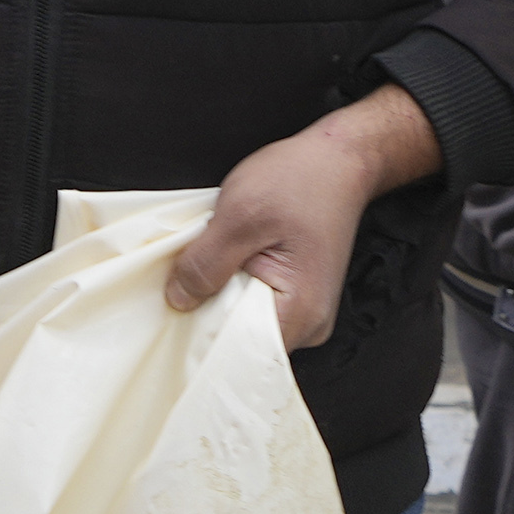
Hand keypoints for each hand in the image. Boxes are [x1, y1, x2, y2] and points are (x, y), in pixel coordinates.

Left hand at [168, 85, 440, 351]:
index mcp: (300, 313)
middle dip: (208, 315)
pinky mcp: (297, 297)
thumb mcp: (240, 215)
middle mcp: (309, 326)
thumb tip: (177, 301)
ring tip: (207, 269)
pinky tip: (223, 265)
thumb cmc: (299, 180)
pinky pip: (254, 306)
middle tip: (181, 285)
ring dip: (220, 298)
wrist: (339, 160)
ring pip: (244, 322)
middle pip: (241, 341)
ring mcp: (305, 313)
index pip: (239, 353)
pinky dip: (232, 288)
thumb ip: (206, 263)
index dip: (202, 338)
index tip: (174, 316)